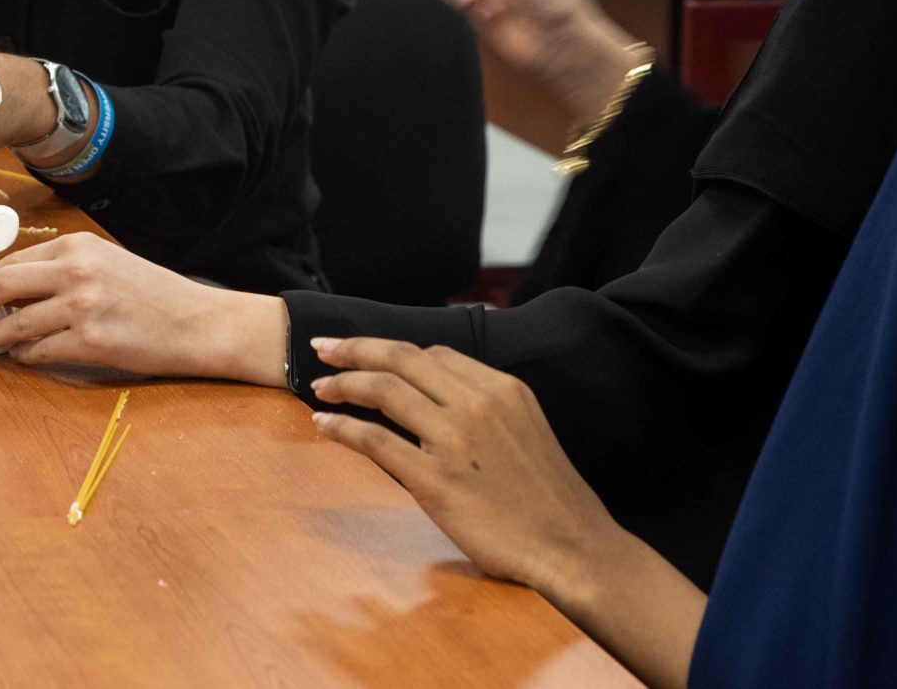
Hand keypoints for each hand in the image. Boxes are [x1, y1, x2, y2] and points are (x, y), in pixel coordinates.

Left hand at [0, 232, 288, 383]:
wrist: (198, 323)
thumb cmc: (154, 294)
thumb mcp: (107, 263)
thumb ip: (63, 269)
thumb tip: (14, 288)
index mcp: (78, 247)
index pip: (14, 261)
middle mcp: (76, 271)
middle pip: (4, 285)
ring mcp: (83, 307)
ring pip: (17, 323)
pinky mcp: (91, 343)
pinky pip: (40, 351)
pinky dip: (24, 356)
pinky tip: (21, 356)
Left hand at [308, 337, 624, 596]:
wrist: (574, 549)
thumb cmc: (549, 498)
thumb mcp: (526, 429)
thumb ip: (486, 406)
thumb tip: (439, 395)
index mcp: (502, 388)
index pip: (433, 354)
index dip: (392, 351)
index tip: (365, 353)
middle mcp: (476, 403)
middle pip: (400, 358)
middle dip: (355, 348)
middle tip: (323, 348)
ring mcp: (454, 440)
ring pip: (383, 389)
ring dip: (344, 383)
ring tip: (321, 386)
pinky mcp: (435, 479)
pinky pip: (375, 440)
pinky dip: (343, 427)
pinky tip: (325, 425)